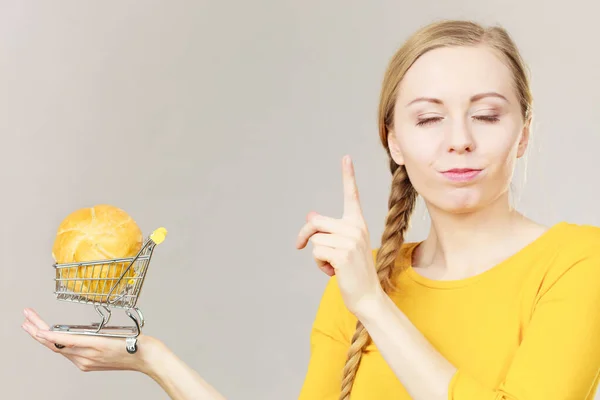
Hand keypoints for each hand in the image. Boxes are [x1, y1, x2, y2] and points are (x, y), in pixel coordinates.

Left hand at [21, 308, 162, 374]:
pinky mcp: (90, 363)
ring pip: (58, 349)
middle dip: (37, 331)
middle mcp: (85, 357)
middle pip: (54, 345)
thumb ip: (85, 336)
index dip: (43, 332)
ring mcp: (87, 362)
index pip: (59, 340)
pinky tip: (53, 338)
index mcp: (91, 347)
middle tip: (26, 318)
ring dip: (44, 337)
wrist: (147, 357)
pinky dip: (57, 344)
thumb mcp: (110, 334)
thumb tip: (61, 338)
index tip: (31, 323)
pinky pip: (68, 353)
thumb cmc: (134, 342)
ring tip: (32, 326)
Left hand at [296, 155, 383, 315]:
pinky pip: (316, 252)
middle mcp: (356, 227)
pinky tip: (333, 272)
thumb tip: (310, 214)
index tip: (346, 157)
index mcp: (357, 223)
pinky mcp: (342, 254)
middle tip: (300, 246)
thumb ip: (328, 230)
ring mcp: (350, 240)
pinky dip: (319, 265)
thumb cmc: (353, 272)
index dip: (348, 176)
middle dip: (304, 236)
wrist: (367, 296)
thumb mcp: (342, 247)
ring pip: (314, 240)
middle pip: (316, 221)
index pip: (351, 195)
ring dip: (316, 256)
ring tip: (332, 265)